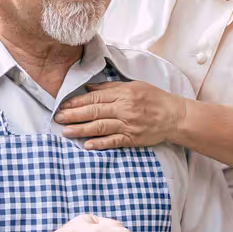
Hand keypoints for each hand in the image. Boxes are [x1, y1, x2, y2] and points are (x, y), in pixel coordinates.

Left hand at [55, 80, 188, 149]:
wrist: (174, 116)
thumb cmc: (154, 98)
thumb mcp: (134, 86)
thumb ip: (111, 88)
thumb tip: (89, 88)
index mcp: (123, 94)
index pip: (95, 97)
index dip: (77, 102)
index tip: (63, 105)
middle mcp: (124, 109)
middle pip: (94, 112)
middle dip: (73, 115)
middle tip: (58, 118)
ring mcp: (128, 124)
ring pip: (100, 127)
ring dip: (82, 130)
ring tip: (66, 132)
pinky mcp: (133, 138)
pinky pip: (114, 141)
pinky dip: (100, 143)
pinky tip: (87, 145)